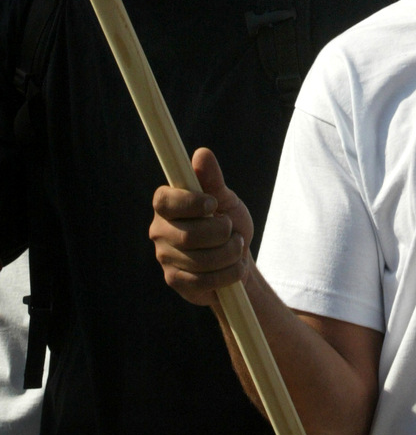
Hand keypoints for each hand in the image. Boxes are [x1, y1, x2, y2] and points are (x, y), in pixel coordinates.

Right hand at [150, 147, 253, 305]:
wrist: (236, 259)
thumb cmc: (228, 222)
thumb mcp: (226, 199)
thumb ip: (213, 180)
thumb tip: (201, 153)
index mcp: (167, 204)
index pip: (164, 201)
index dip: (189, 203)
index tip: (213, 204)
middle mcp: (160, 230)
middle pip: (187, 235)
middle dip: (221, 234)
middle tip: (232, 230)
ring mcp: (164, 257)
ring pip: (199, 260)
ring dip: (229, 254)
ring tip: (236, 248)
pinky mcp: (175, 280)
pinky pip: (202, 281)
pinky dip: (228, 274)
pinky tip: (234, 268)